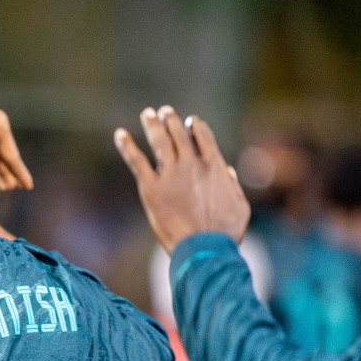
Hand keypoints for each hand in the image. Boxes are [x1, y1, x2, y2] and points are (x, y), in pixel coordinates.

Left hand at [115, 106, 249, 252]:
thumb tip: (226, 171)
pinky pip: (136, 161)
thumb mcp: (240, 206)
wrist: (204, 248)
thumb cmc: (225, 233)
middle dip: (171, 120)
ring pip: (160, 141)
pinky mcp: (151, 187)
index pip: (203, 136)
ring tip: (148, 114)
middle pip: (179, 133)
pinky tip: (120, 135)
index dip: (195, 126)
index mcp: (214, 166)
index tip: (191, 122)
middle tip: (165, 111)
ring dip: (153, 125)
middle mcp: (191, 163)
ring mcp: (170, 174)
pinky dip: (127, 146)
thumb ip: (233, 185)